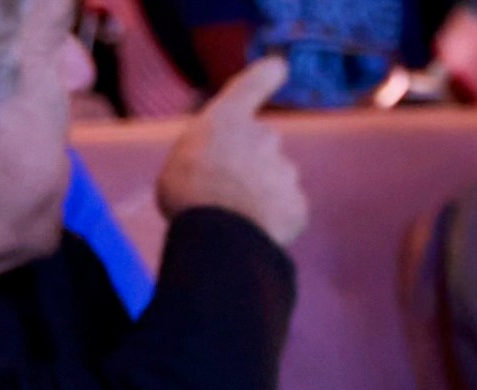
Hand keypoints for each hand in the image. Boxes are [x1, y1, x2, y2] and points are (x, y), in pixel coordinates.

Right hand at [158, 58, 307, 245]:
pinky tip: (254, 235)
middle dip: (250, 166)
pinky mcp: (298, 205)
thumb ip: (204, 159)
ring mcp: (286, 170)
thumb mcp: (178, 165)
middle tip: (224, 194)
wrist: (220, 232)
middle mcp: (264, 136)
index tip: (280, 66)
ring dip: (261, 197)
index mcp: (228, 119)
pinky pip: (286, 214)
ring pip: (276, 183)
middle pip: (262, 148)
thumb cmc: (188, 196)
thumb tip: (217, 175)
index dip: (265, 76)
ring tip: (235, 220)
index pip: (251, 86)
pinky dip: (274, 224)